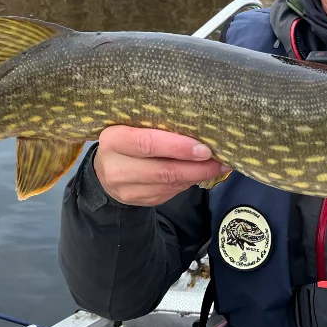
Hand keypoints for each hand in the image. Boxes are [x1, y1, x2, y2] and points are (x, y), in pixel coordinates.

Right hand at [94, 125, 227, 206]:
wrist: (106, 168)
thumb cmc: (127, 138)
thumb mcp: (134, 126)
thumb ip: (158, 126)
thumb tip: (200, 129)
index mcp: (114, 139)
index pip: (148, 143)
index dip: (178, 147)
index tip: (204, 148)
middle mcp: (116, 167)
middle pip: (162, 170)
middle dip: (196, 167)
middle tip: (220, 160)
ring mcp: (126, 189)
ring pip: (168, 184)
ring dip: (197, 176)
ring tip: (218, 166)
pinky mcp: (138, 201)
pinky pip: (169, 192)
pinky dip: (187, 182)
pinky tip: (200, 174)